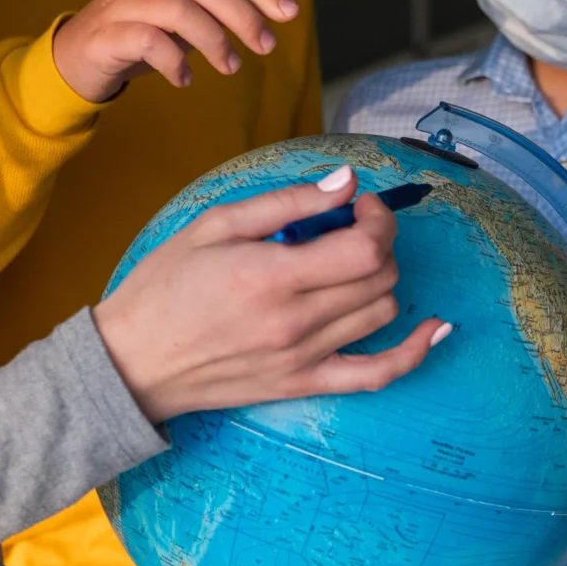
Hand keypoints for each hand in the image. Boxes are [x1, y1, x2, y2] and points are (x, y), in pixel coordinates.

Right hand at [52, 0, 299, 104]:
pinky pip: (150, 42)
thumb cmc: (137, 34)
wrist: (76, 60)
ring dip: (214, 40)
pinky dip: (175, 62)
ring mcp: (123, 2)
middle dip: (243, 15)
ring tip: (230, 67)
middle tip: (267, 46)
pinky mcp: (107, 34)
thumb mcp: (185, 12)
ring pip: (180, 10)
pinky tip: (186, 79)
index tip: (290, 13)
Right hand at [96, 165, 447, 423]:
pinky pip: (377, 373)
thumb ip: (284, 202)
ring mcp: (304, 357)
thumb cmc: (163, 288)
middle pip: (380, 276)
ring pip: (382, 312)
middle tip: (351, 227)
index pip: (364, 247)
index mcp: (272, 275)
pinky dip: (414, 352)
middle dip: (379, 241)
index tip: (358, 204)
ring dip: (382, 279)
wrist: (131, 363)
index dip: (376, 218)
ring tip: (352, 263)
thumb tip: (345, 181)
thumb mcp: (214, 226)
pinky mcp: (303, 384)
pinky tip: (435, 329)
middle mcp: (296, 320)